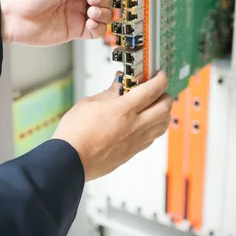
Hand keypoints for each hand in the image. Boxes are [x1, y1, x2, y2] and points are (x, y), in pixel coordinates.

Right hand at [53, 72, 172, 181]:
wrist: (70, 161)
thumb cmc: (75, 133)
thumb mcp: (90, 103)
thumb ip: (109, 92)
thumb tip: (119, 84)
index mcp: (124, 109)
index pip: (153, 90)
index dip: (161, 79)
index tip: (160, 75)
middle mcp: (135, 126)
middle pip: (165, 107)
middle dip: (166, 94)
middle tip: (159, 89)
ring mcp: (135, 141)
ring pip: (163, 125)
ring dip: (164, 112)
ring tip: (155, 106)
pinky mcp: (132, 152)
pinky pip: (152, 137)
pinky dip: (155, 127)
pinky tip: (145, 123)